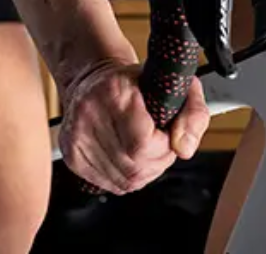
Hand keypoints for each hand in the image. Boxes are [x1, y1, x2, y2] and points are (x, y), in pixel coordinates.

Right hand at [57, 56, 208, 193]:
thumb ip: (193, 114)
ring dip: (144, 172)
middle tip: (162, 145)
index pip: (143, 144)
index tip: (168, 135)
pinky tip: (132, 159)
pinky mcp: (71, 156)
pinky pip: (109, 184)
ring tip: (148, 151)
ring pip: (123, 180)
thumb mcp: (175, 85)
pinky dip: (127, 178)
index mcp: (113, 92)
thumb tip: (185, 149)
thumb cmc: (136, 82)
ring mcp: (76, 138)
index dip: (164, 147)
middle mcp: (88, 115)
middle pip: (134, 166)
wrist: (95, 80)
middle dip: (158, 162)